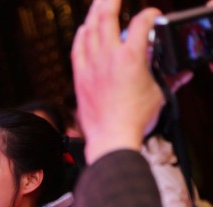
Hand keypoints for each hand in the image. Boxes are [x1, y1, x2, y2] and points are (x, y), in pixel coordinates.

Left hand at [71, 0, 163, 163]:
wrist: (111, 137)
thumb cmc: (135, 119)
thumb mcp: (159, 95)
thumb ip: (172, 78)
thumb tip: (184, 73)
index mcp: (131, 58)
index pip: (141, 23)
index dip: (150, 14)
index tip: (154, 16)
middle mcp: (108, 57)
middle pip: (106, 17)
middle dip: (111, 0)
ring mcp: (91, 66)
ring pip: (89, 30)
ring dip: (94, 13)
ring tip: (100, 3)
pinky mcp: (80, 77)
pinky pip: (77, 49)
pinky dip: (81, 35)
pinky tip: (84, 29)